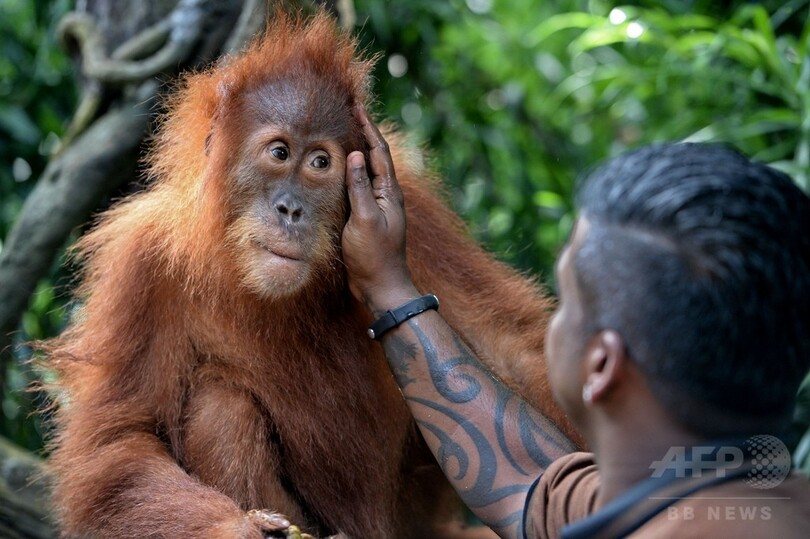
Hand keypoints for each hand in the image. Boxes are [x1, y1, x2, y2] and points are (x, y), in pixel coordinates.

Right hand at [342, 105, 418, 310]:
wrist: (380, 287)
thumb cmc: (374, 256)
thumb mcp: (365, 219)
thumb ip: (360, 187)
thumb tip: (356, 155)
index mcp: (389, 192)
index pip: (378, 152)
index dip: (368, 128)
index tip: (357, 107)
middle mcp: (385, 196)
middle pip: (373, 157)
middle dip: (362, 133)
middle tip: (348, 113)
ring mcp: (375, 206)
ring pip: (364, 171)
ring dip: (354, 151)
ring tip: (339, 132)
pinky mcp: (364, 217)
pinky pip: (356, 188)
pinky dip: (346, 174)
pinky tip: (334, 170)